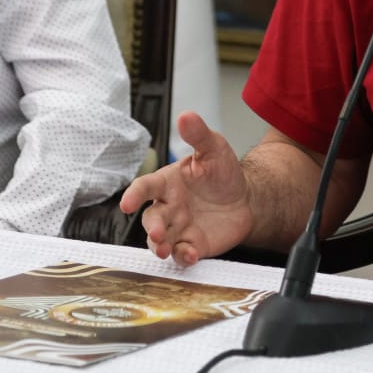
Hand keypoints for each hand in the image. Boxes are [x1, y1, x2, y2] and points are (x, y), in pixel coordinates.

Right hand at [119, 111, 251, 265]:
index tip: (127, 204)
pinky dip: (183, 257)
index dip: (134, 195)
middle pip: (150, 218)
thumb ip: (198, 135)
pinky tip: (191, 256)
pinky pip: (182, 254)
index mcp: (168, 182)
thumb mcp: (214, 149)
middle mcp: (168, 206)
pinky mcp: (192, 244)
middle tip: (158, 234)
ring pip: (160, 240)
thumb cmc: (222, 172)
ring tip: (165, 251)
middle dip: (151, 228)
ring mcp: (178, 228)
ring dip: (159, 246)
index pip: (145, 187)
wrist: (246, 199)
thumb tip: (185, 115)